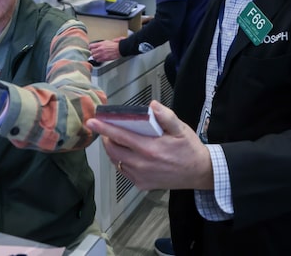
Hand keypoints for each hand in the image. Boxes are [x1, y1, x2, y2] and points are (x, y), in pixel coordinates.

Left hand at [85, 100, 212, 190]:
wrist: (199, 173)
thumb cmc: (189, 148)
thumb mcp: (181, 129)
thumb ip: (166, 116)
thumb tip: (151, 105)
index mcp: (150, 149)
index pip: (120, 136)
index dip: (104, 128)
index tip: (91, 122)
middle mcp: (142, 165)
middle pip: (113, 150)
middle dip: (107, 138)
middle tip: (108, 128)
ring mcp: (140, 177)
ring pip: (116, 161)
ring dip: (113, 149)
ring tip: (116, 139)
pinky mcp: (141, 185)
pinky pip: (124, 170)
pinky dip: (121, 160)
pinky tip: (128, 153)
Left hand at [88, 38, 122, 62]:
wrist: (119, 49)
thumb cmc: (115, 45)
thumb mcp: (107, 41)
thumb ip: (101, 43)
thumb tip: (98, 44)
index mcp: (100, 44)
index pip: (91, 46)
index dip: (90, 47)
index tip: (90, 48)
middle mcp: (100, 49)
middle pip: (91, 52)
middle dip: (92, 52)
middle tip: (93, 53)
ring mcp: (102, 54)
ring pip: (94, 57)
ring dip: (94, 56)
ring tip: (96, 56)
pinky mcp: (104, 58)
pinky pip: (98, 60)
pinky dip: (98, 60)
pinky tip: (99, 58)